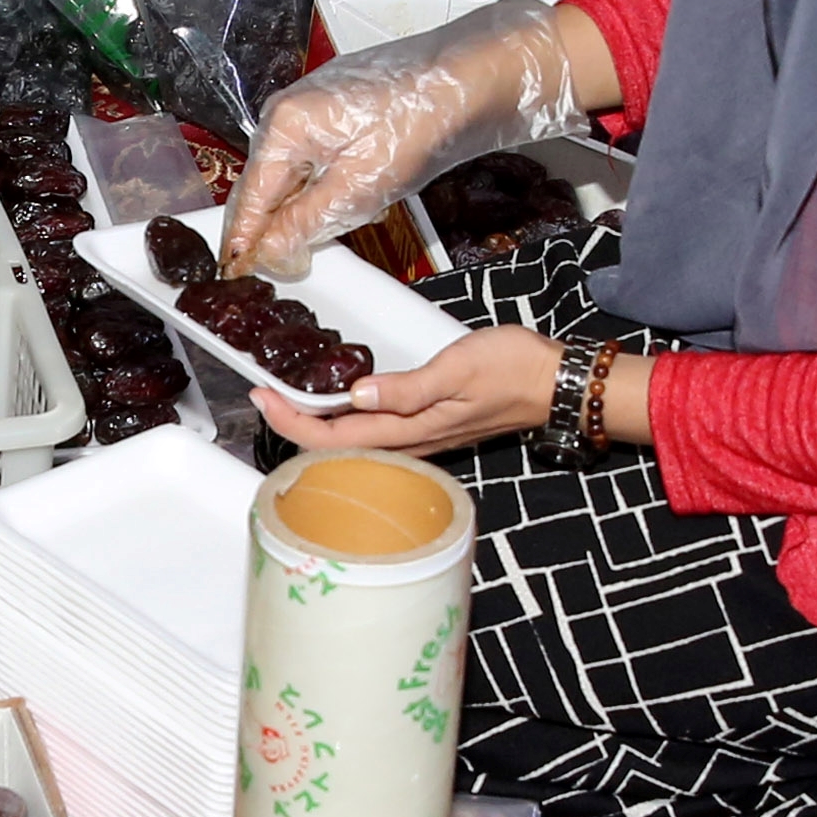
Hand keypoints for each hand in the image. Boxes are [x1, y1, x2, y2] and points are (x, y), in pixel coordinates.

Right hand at [217, 0, 602, 274]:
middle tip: (276, 267)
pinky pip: (317, 161)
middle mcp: (288, 114)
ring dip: (303, 210)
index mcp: (284, 127)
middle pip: (267, 186)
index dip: (242, 241)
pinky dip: (325, 188)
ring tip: (313, 238)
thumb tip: (268, 254)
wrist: (468, 78)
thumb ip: (306, 223)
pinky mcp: (338, 112)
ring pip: (294, 176)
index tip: (233, 274)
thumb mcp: (359, 187)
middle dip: (273, 227)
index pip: (250, 198)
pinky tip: (347, 202)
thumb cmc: (417, 122)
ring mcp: (312, 109)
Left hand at [256, 325, 555, 455]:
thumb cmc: (513, 370)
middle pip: (335, 446)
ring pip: (352, 443)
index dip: (291, 420)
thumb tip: (358, 394)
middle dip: (292, 424)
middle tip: (262, 396)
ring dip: (314, 425)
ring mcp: (419, 438)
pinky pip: (373, 434)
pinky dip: (343, 422)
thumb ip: (408, 388)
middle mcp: (410, 442)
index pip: (334, 436)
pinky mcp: (428, 426)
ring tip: (286, 401)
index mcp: (410, 429)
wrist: (555, 382)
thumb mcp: (458, 369)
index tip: (262, 396)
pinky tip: (337, 405)